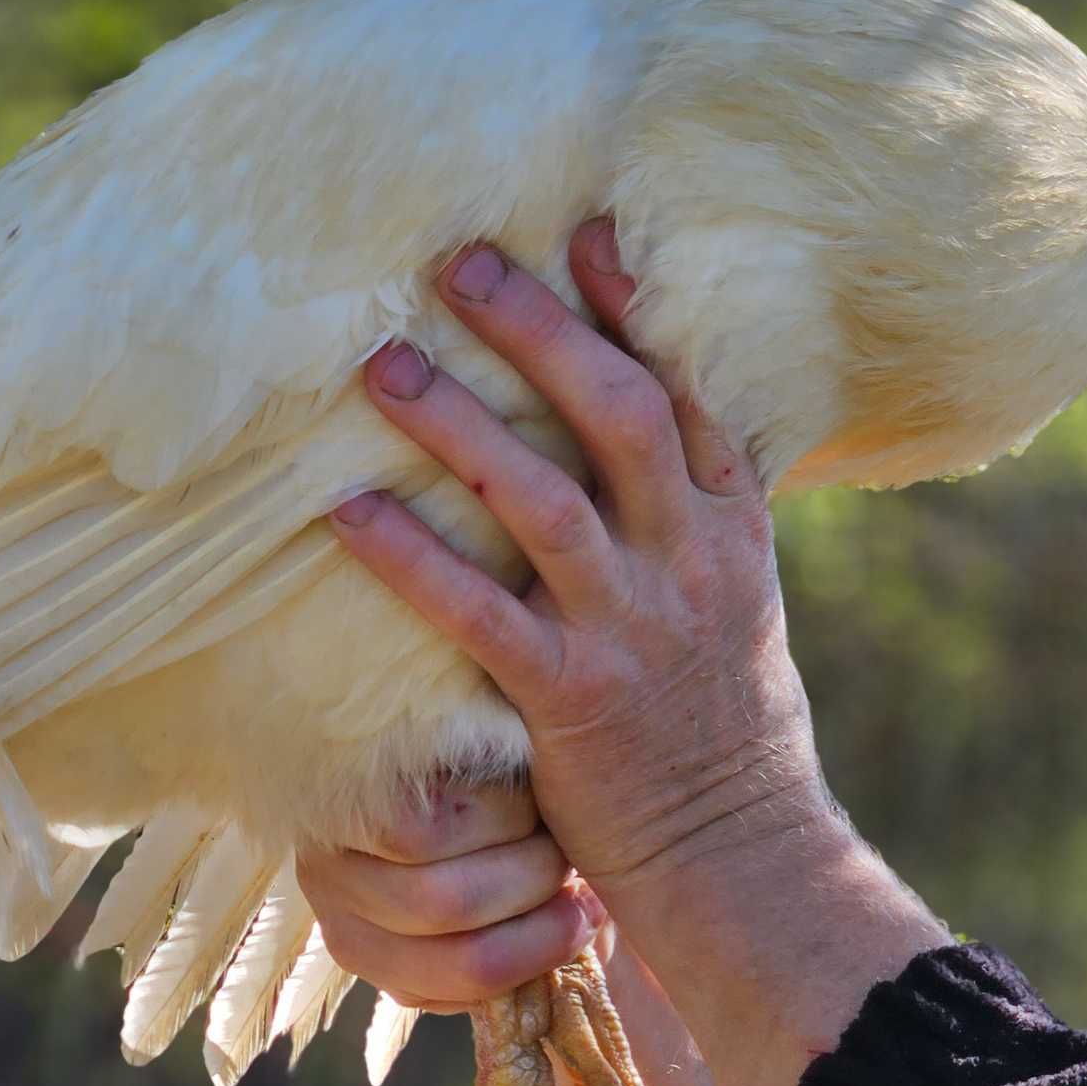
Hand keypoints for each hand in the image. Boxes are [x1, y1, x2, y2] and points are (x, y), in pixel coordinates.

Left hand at [327, 221, 949, 1085]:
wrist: (740, 857)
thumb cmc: (722, 723)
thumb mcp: (732, 601)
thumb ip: (687, 517)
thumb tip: (628, 433)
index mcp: (733, 529)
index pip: (691, 393)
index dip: (637, 308)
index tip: (584, 228)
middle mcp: (689, 561)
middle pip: (620, 415)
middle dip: (541, 329)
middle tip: (458, 261)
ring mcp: (632, 628)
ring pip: (545, 499)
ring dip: (463, 422)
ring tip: (384, 365)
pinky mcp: (570, 698)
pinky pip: (478, 613)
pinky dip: (411, 557)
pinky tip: (345, 511)